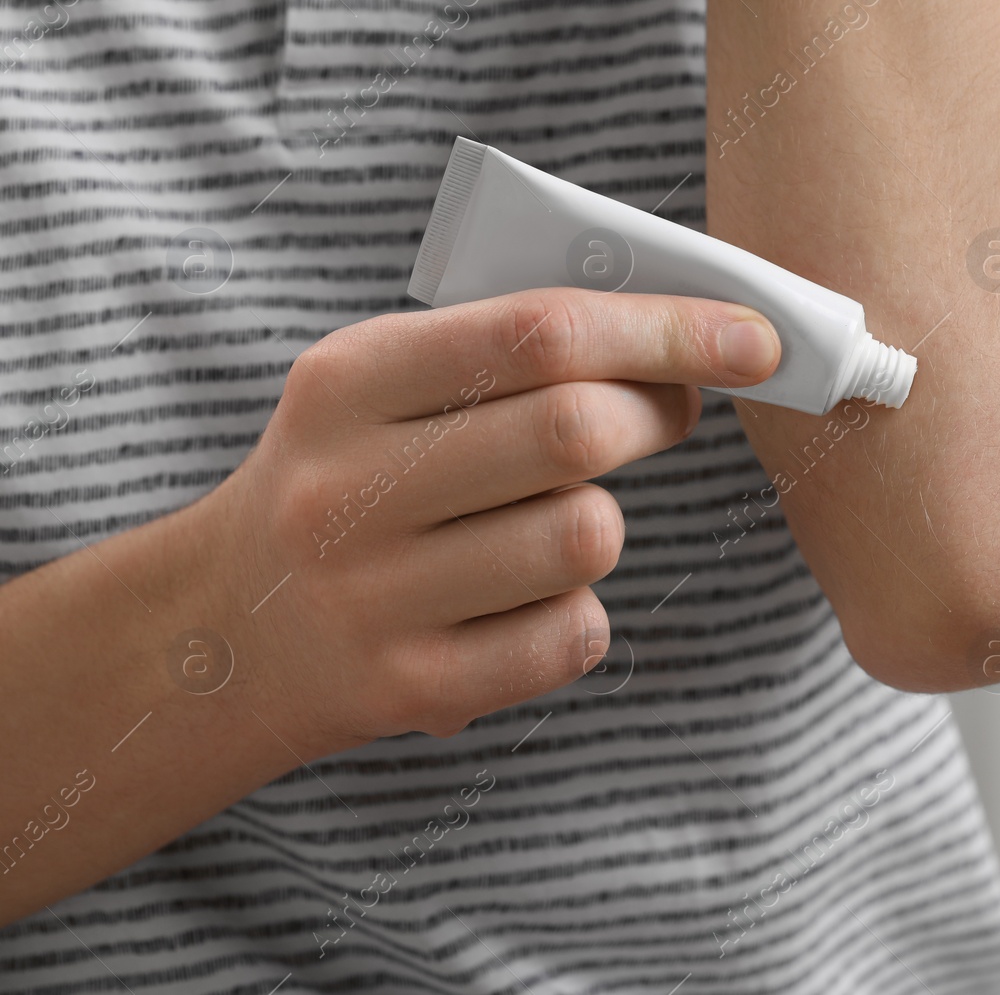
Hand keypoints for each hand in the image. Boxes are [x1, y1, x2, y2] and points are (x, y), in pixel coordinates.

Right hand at [198, 287, 779, 753]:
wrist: (227, 633)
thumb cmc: (350, 479)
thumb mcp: (382, 387)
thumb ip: (508, 351)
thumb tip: (685, 339)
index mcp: (347, 384)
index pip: (536, 332)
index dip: (664, 329)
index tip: (753, 337)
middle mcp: (347, 489)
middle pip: (574, 432)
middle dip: (656, 414)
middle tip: (668, 411)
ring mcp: (373, 598)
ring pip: (585, 538)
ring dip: (603, 522)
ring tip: (550, 519)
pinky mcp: (410, 688)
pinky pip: (572, 634)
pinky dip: (579, 612)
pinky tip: (525, 601)